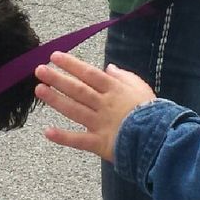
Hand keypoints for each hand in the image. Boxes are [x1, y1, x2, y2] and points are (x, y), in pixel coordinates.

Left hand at [34, 52, 155, 161]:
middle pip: (77, 89)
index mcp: (114, 90)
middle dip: (58, 78)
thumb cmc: (152, 111)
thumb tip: (109, 68)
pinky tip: (47, 132)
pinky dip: (63, 137)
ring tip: (39, 90)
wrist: (160, 137)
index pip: (89, 73)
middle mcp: (104, 104)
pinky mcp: (99, 143)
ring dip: (56, 100)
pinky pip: (79, 140)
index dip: (71, 64)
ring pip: (74, 110)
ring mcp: (100, 123)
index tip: (54, 56)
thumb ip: (124, 76)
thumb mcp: (141, 87)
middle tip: (39, 70)